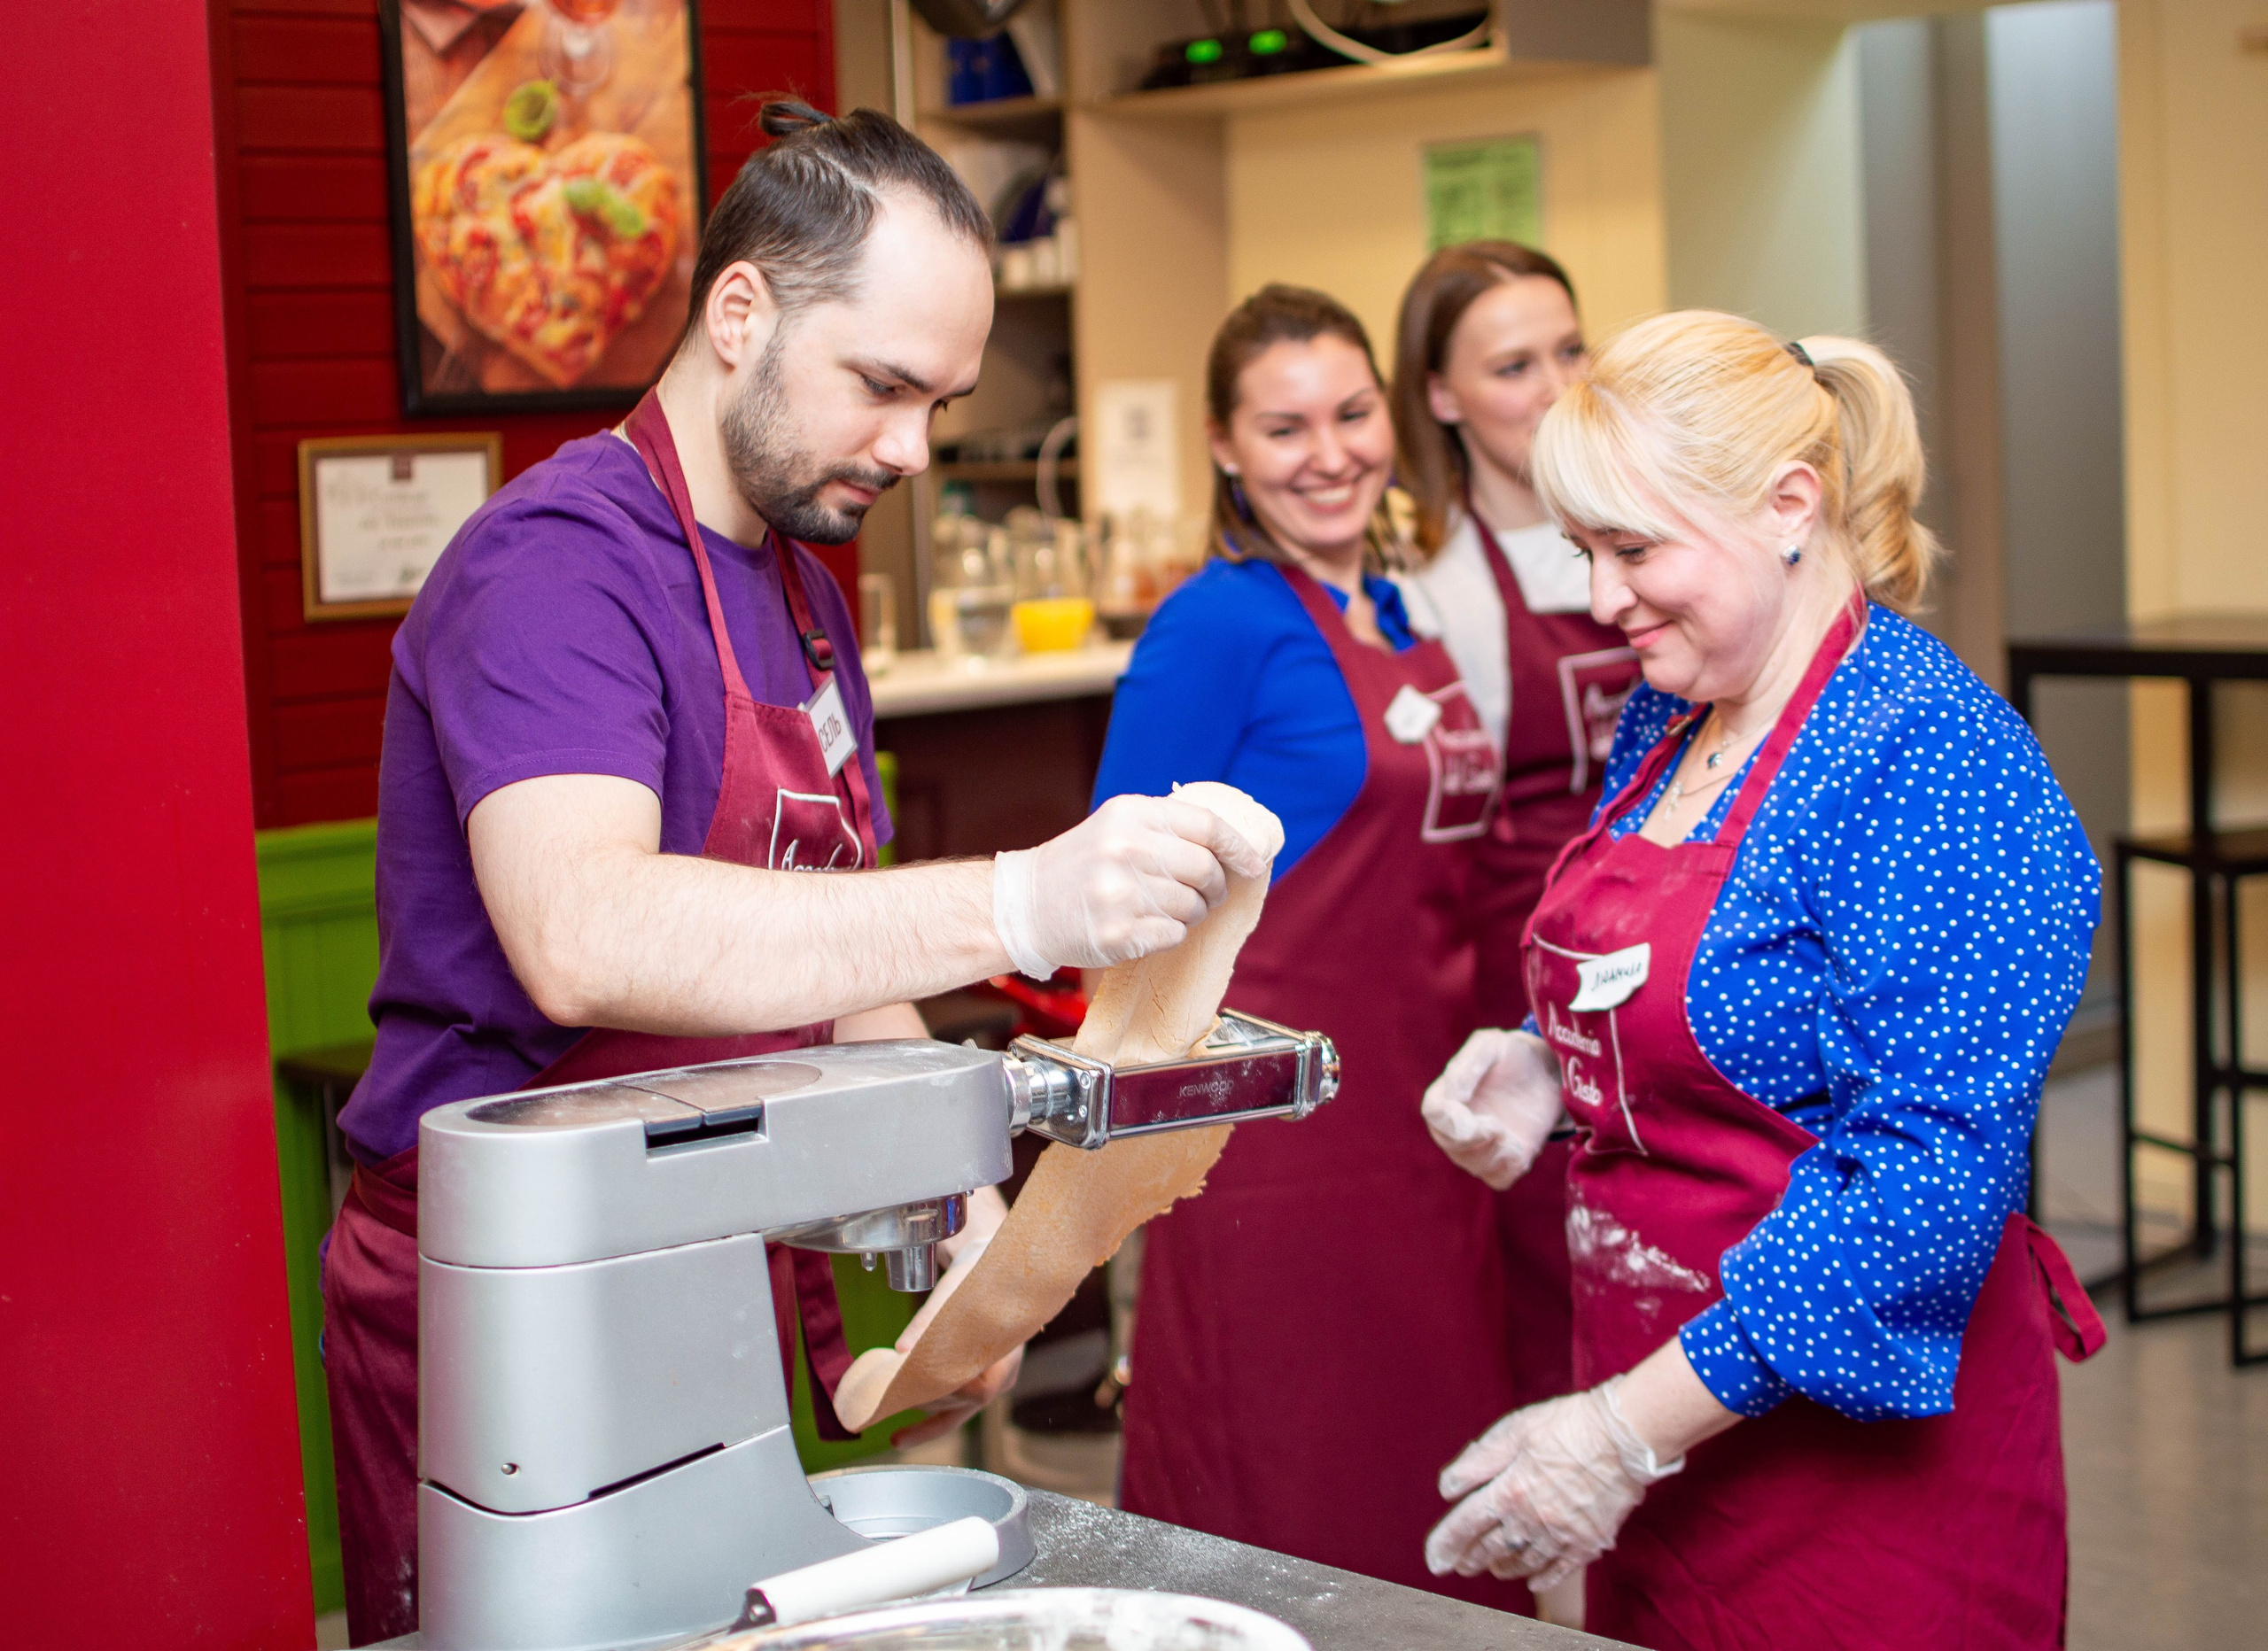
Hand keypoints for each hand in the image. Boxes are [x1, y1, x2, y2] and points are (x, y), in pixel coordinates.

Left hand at [888, 1187, 1021, 1447]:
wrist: (996, 1260)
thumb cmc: (981, 1268)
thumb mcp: (957, 1286)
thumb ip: (932, 1319)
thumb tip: (902, 1349)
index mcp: (1008, 1352)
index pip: (979, 1390)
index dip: (944, 1389)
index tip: (910, 1380)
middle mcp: (1004, 1374)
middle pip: (960, 1401)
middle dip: (922, 1396)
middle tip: (884, 1392)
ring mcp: (991, 1382)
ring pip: (953, 1408)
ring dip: (918, 1405)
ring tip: (881, 1404)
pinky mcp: (976, 1383)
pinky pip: (953, 1415)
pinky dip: (925, 1428)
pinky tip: (898, 1439)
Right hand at [991, 794, 1268, 975]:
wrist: (1026, 906)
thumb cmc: (1080, 866)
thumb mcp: (1116, 826)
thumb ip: (1167, 828)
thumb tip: (1234, 846)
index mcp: (1131, 814)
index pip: (1206, 825)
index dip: (1238, 846)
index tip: (1254, 864)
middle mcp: (1126, 849)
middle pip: (1206, 869)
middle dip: (1215, 887)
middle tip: (1206, 894)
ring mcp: (1121, 892)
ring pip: (1193, 907)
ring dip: (1191, 914)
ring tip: (1164, 909)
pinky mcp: (1118, 932)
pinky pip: (1174, 935)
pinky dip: (1170, 934)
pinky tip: (1146, 927)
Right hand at [1421, 1029, 1562, 1188]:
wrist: (1544, 1072)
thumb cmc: (1511, 1055)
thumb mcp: (1489, 1046)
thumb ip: (1468, 1066)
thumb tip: (1452, 1097)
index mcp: (1444, 1097)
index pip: (1435, 1116)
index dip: (1451, 1123)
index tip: (1473, 1121)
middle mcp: (1455, 1127)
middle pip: (1451, 1145)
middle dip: (1474, 1141)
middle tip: (1497, 1127)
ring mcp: (1479, 1147)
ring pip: (1476, 1165)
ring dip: (1494, 1153)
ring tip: (1511, 1136)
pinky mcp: (1504, 1161)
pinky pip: (1499, 1179)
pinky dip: (1509, 1168)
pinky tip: (1519, 1148)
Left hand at [1424, 1376, 1682, 1588]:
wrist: (1623, 1436)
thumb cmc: (1566, 1425)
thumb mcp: (1514, 1430)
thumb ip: (1478, 1460)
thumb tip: (1448, 1488)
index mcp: (1509, 1490)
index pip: (1466, 1526)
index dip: (1445, 1544)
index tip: (1434, 1559)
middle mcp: (1532, 1520)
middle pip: (1491, 1548)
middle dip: (1470, 1559)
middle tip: (1459, 1566)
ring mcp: (1561, 1535)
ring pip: (1523, 1562)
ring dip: (1503, 1568)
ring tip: (1492, 1568)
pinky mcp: (1588, 1542)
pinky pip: (1559, 1569)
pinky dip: (1543, 1578)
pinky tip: (1532, 1581)